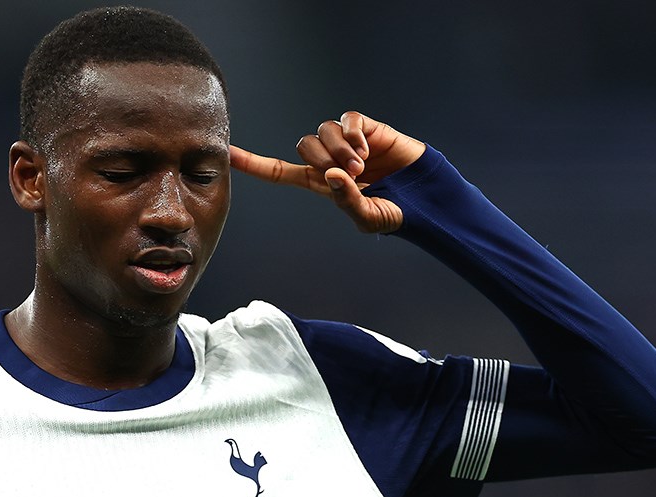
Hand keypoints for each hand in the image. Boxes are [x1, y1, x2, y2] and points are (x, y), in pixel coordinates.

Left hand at [229, 111, 424, 233]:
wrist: (428, 199)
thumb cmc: (396, 212)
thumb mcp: (368, 217)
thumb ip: (346, 201)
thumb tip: (330, 173)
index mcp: (321, 182)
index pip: (279, 171)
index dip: (253, 163)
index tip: (226, 153)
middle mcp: (330, 160)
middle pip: (304, 145)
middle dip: (322, 158)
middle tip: (351, 174)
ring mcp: (349, 142)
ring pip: (323, 131)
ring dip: (339, 148)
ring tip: (362, 166)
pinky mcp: (368, 128)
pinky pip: (348, 119)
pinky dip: (354, 133)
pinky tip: (367, 149)